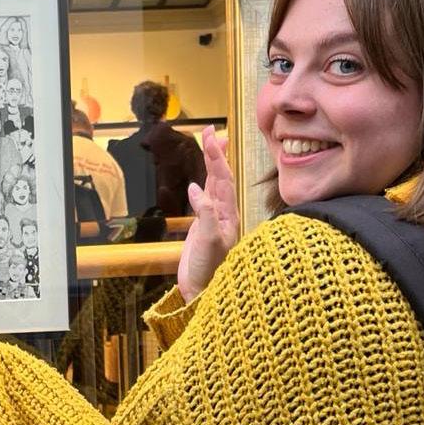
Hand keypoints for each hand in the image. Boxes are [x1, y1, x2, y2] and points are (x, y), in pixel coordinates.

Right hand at [177, 126, 239, 301]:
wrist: (203, 294)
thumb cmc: (210, 271)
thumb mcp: (209, 242)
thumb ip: (204, 214)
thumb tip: (195, 187)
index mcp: (228, 214)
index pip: (223, 178)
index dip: (217, 157)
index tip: (210, 137)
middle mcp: (223, 213)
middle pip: (220, 177)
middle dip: (215, 153)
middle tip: (209, 130)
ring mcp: (213, 220)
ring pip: (213, 186)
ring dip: (211, 165)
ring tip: (208, 144)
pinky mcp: (202, 228)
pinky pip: (203, 200)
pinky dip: (201, 186)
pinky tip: (196, 181)